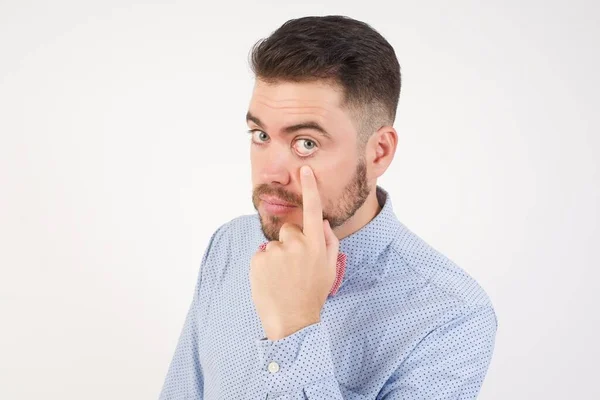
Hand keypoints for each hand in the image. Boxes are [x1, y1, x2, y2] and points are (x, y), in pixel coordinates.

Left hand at [250, 165, 339, 340]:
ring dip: (276, 257)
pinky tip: (271, 281)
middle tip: (293, 267)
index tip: (305, 169)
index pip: (313, 210)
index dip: (310, 188)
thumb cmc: (313, 295)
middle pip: (289, 229)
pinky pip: (261, 254)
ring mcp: (277, 252)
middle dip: (290, 242)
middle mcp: (297, 244)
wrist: (292, 321)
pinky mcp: (259, 260)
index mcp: (317, 245)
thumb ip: (329, 243)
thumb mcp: (329, 269)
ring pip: (274, 244)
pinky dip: (264, 265)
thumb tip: (323, 222)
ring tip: (282, 278)